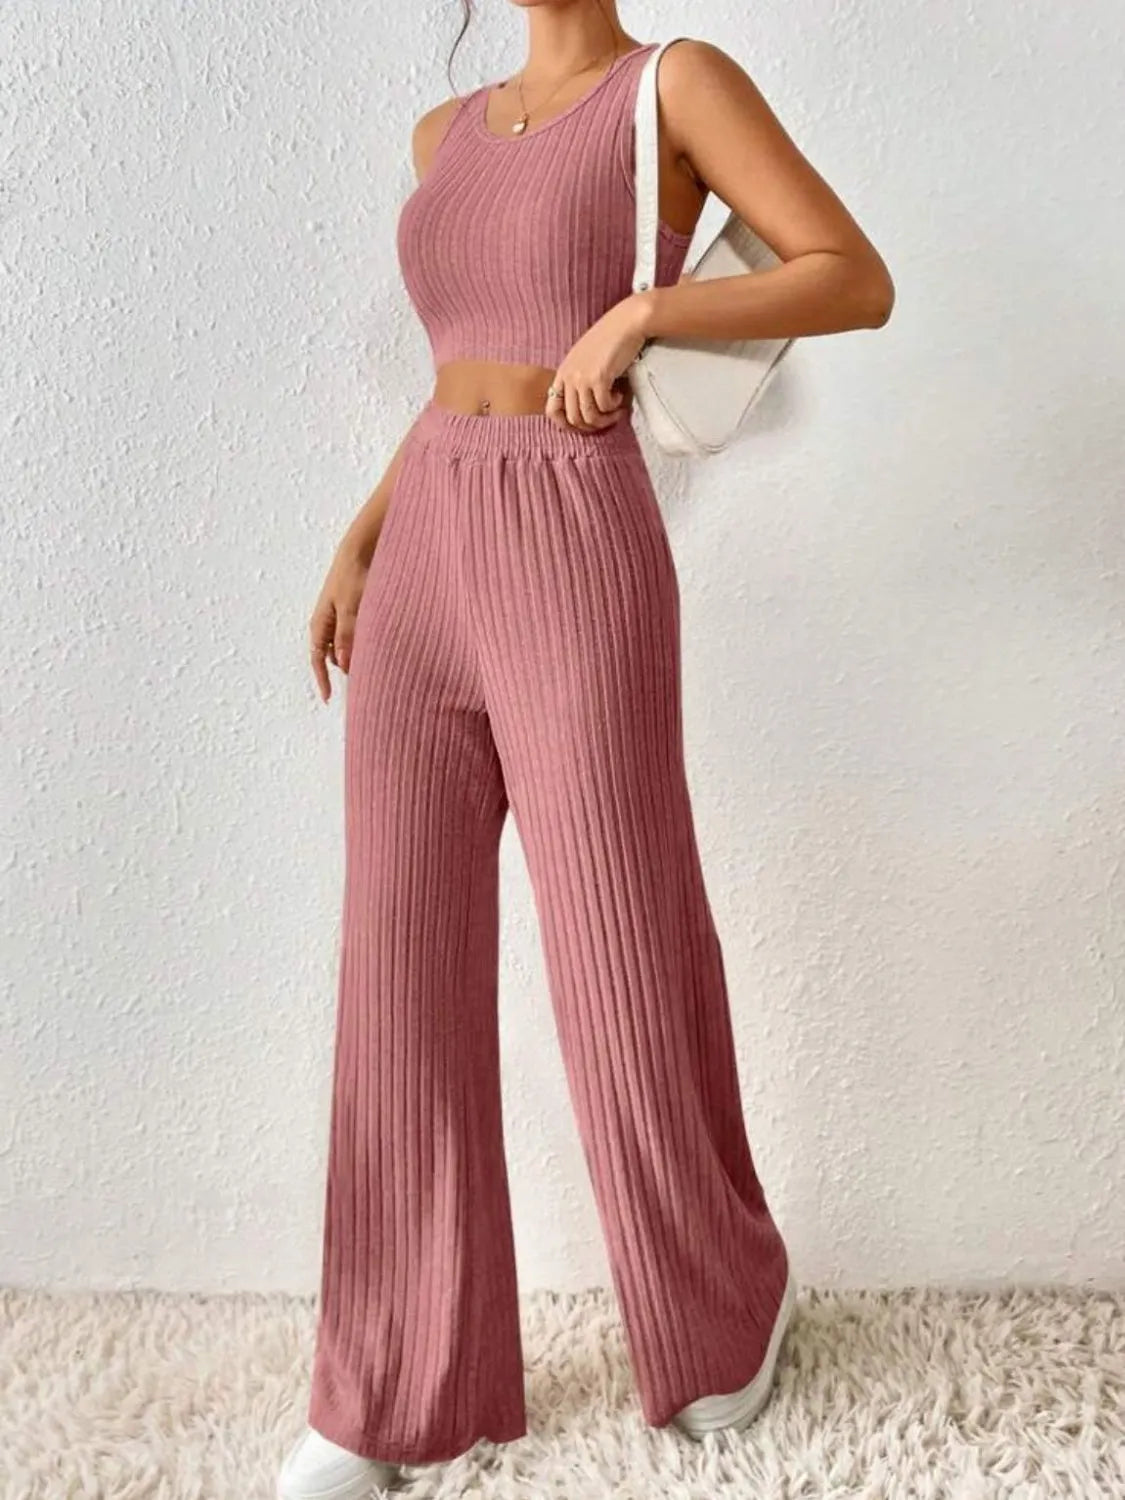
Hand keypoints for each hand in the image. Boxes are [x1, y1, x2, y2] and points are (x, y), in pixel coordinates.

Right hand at [308, 547, 369, 702]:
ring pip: (346, 646)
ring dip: (357, 656)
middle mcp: (328, 623)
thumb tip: (343, 665)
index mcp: (320, 624)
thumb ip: (347, 635)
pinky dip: (364, 643)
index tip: (329, 699)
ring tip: (376, 667)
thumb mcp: (351, 607)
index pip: (317, 659)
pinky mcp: (354, 610)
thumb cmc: (353, 574)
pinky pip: (356, 634)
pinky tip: (379, 646)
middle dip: (345, 671)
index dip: (322, 680)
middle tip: (363, 686)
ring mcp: (340, 616)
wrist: (362, 547)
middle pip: (333, 656)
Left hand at [545, 292, 652, 430]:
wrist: (626, 322)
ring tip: (616, 412)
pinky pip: (604, 407)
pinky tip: (621, 396)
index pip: (551, 409)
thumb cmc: (610, 339)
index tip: (583, 426)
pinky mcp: (599, 378)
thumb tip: (584, 407)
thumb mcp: (585, 359)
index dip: (565, 424)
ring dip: (605, 420)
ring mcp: (582, 377)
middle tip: (606, 420)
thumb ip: (579, 378)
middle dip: (591, 426)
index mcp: (563, 372)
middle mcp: (569, 376)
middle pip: (572, 418)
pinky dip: (614, 407)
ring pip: (589, 417)